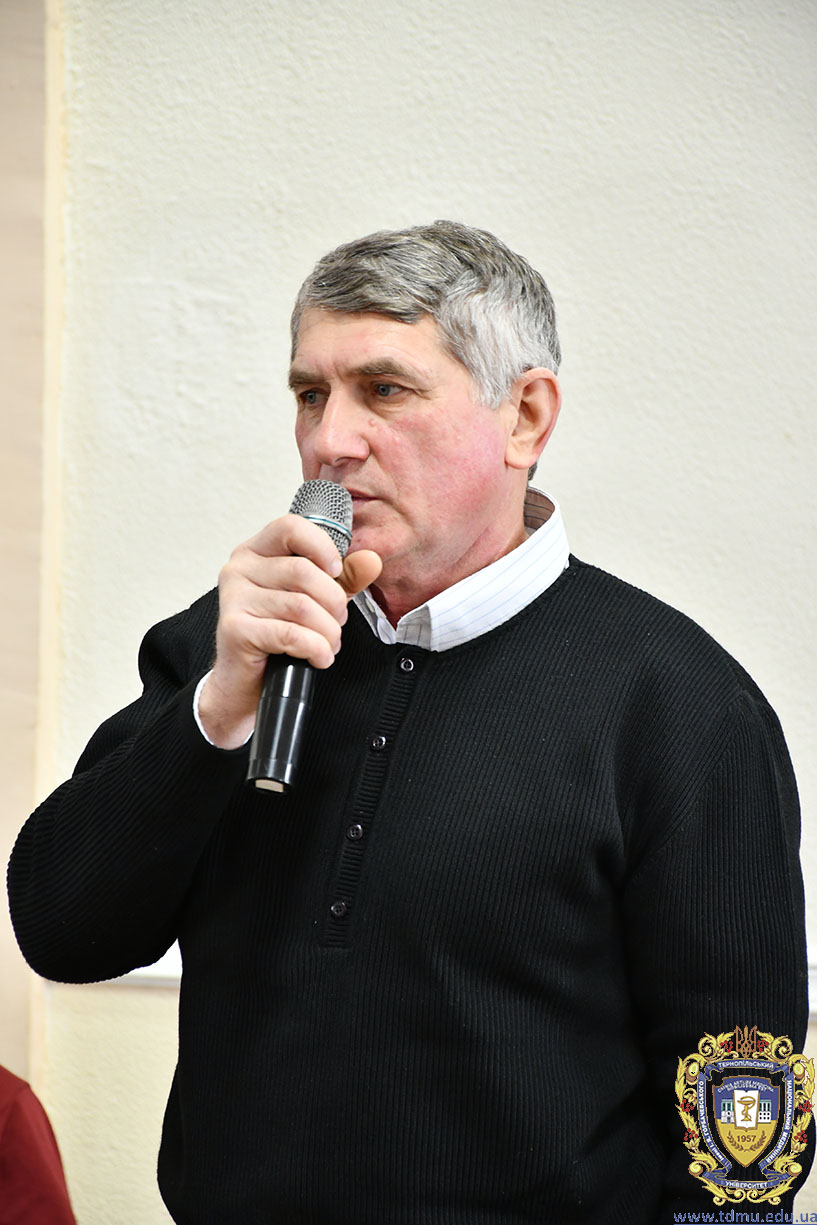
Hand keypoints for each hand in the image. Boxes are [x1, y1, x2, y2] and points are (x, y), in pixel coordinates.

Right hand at [198, 515, 381, 747]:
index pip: (290, 527)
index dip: (321, 546)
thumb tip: (371, 560)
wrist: (245, 683)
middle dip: (333, 602)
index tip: (336, 571)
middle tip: (337, 622)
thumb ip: (344, 578)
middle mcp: (240, 569)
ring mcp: (233, 598)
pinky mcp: (235, 629)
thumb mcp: (317, 600)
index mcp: (257, 551)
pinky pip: (290, 634)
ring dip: (327, 631)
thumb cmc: (276, 636)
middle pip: (303, 571)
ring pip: (301, 606)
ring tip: (328, 643)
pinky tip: (319, 657)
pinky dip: (315, 648)